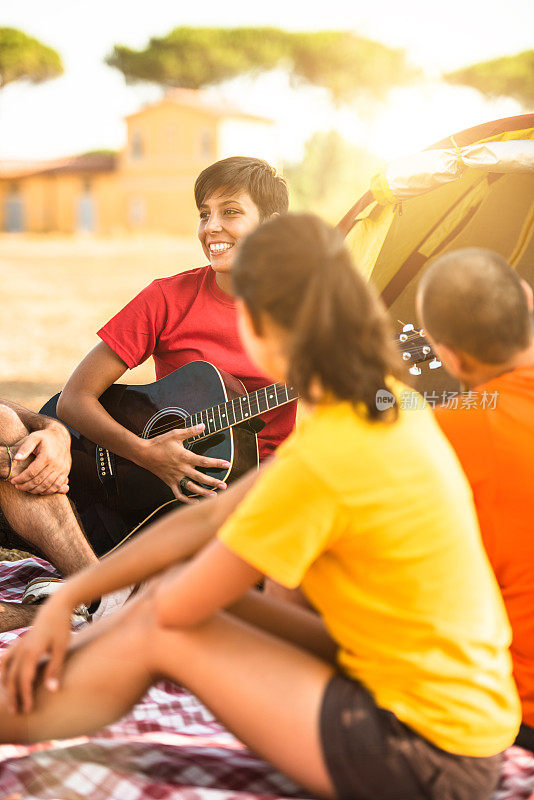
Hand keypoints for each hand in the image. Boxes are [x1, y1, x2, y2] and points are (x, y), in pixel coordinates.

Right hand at [1, 595, 71, 713]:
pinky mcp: (19, 643)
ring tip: (10, 700)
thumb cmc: (61, 627)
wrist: (55, 607)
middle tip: (17, 712)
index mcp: (31, 653)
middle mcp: (21, 650)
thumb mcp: (61, 648)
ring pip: (6, 670)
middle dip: (14, 696)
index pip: (25, 680)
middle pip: (13, 678)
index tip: (28, 709)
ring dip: (7, 686)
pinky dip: (2, 669)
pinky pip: (5, 658)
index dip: (25, 696)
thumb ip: (55, 669)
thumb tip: (52, 691)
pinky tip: (3, 678)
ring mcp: (18, 646)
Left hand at [10, 425, 70, 494]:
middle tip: (17, 486)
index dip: (21, 479)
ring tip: (26, 489)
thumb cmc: (45, 437)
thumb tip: (16, 459)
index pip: (31, 473)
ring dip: (35, 490)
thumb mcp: (33, 438)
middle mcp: (56, 464)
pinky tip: (39, 490)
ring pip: (47, 486)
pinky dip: (47, 491)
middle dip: (26, 486)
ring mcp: (62, 469)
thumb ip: (25, 448)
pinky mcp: (66, 472)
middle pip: (38, 481)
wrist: (61, 436)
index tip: (13, 481)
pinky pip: (57, 486)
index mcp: (47, 456)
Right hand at [140, 423, 228, 503]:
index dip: (216, 463)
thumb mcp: (175, 434)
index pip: (204, 461)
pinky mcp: (170, 482)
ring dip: (203, 493)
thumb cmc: (160, 443)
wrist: (143, 453)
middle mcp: (181, 469)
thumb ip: (190, 431)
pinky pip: (179, 494)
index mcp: (184, 456)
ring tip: (214, 495)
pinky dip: (187, 500)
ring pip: (191, 488)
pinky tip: (196, 501)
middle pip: (200, 477)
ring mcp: (175, 477)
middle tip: (224, 485)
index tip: (227, 464)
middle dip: (213, 482)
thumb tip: (203, 426)